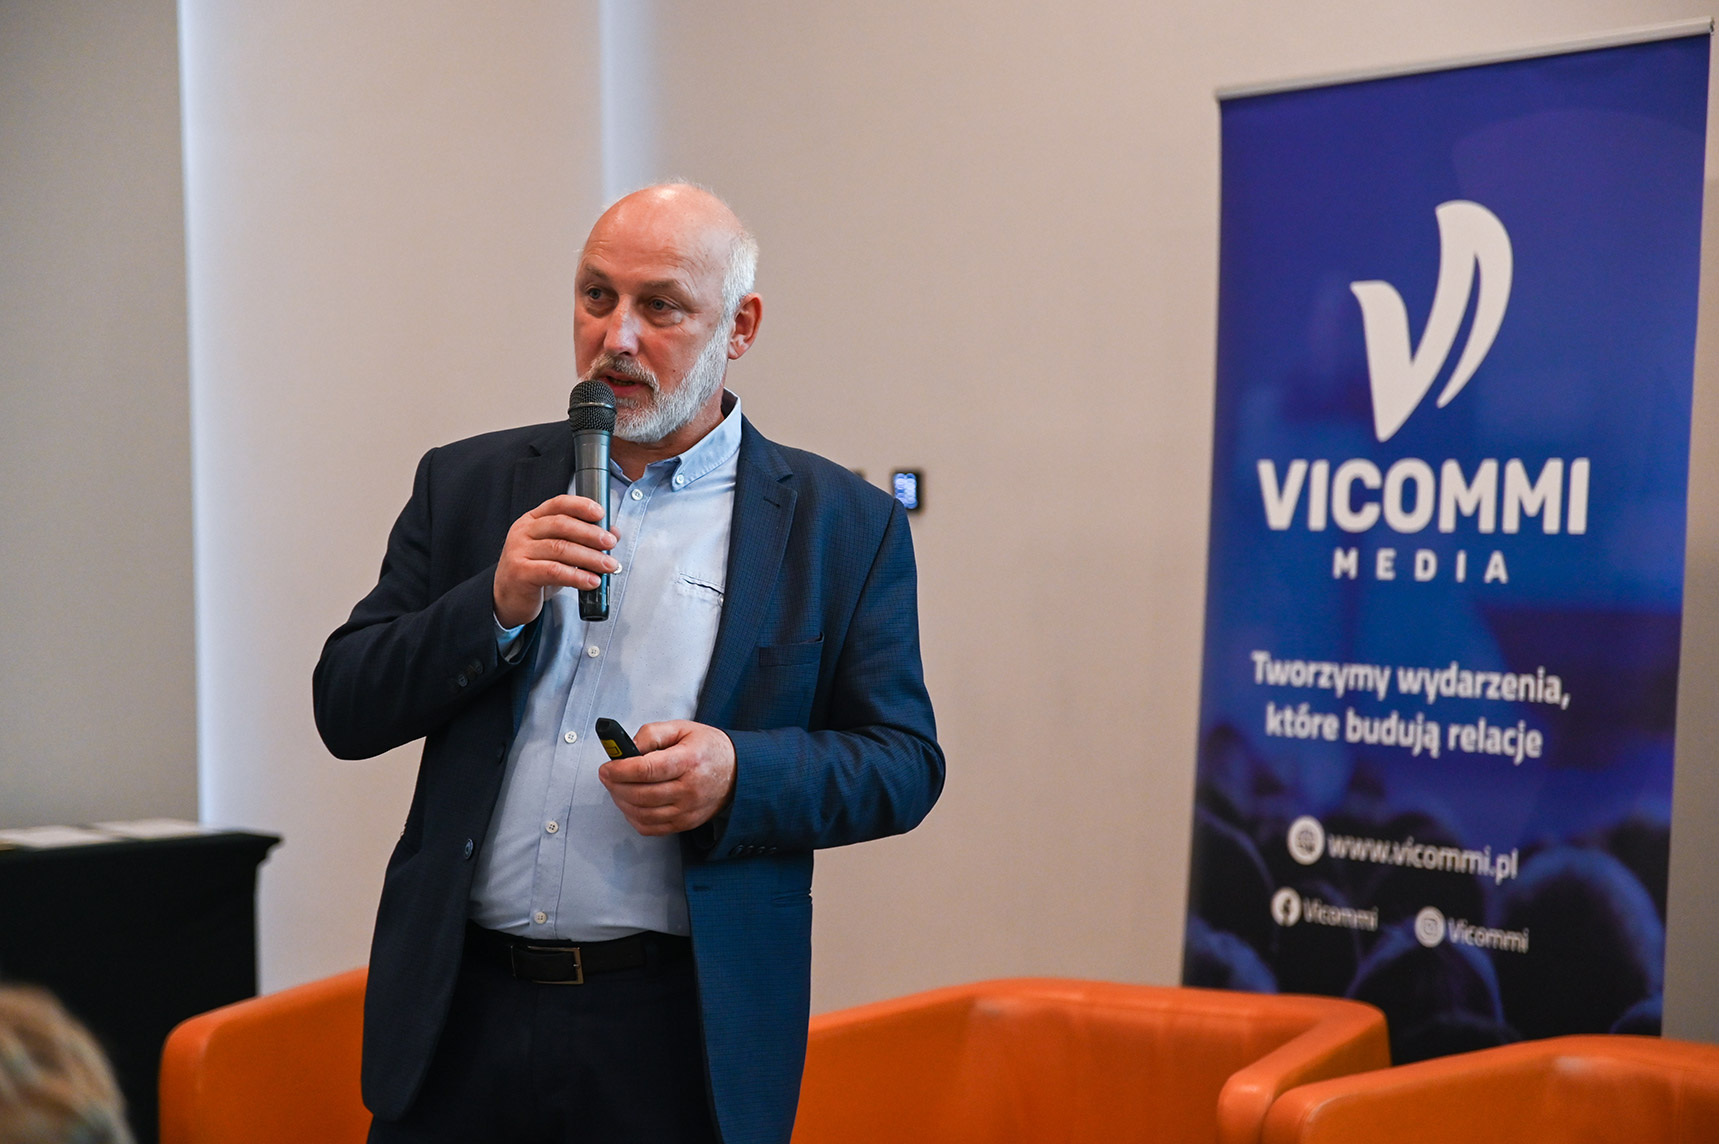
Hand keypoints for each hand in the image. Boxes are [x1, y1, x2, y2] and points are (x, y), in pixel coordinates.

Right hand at [492, 494, 617, 626]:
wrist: (507, 599)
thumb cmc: (535, 571)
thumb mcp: (558, 552)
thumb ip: (582, 540)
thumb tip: (613, 533)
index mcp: (533, 520)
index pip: (558, 504)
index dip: (581, 505)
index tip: (601, 513)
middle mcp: (523, 531)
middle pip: (561, 525)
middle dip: (590, 533)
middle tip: (610, 543)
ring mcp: (519, 551)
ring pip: (560, 548)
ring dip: (590, 557)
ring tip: (609, 566)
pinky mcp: (520, 572)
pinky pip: (554, 571)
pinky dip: (577, 576)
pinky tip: (592, 581)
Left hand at [599, 721, 735, 835]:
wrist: (736, 772)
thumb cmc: (707, 748)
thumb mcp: (682, 728)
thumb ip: (652, 734)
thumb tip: (628, 749)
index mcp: (689, 760)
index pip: (647, 770)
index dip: (620, 770)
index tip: (607, 768)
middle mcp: (690, 788)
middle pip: (641, 794)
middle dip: (616, 786)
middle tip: (607, 776)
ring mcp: (688, 810)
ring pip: (643, 814)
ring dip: (622, 802)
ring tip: (617, 788)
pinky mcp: (685, 823)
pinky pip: (651, 828)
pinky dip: (633, 818)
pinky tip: (630, 804)